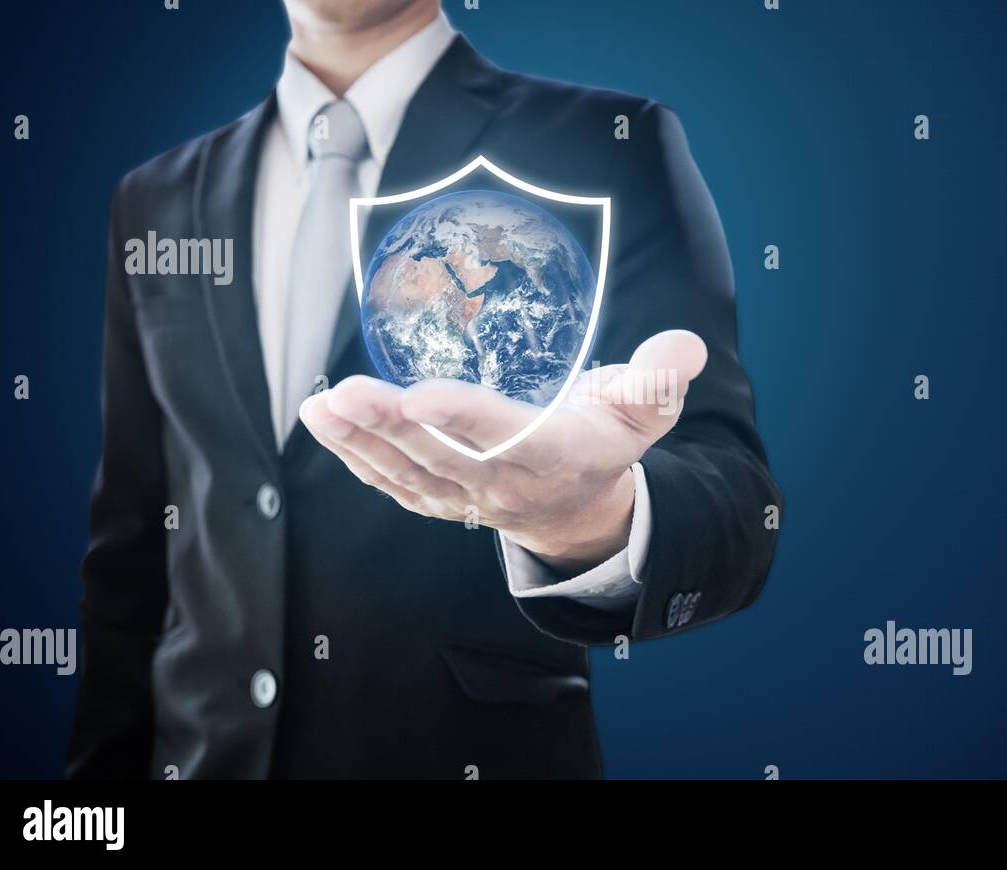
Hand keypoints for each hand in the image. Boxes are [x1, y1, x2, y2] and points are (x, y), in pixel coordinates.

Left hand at [299, 330, 707, 573]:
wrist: (578, 512)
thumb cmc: (605, 443)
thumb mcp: (643, 414)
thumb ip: (659, 380)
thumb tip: (683, 347)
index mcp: (557, 455)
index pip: (510, 437)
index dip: (466, 418)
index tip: (422, 393)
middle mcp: (506, 483)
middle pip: (444, 459)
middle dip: (393, 428)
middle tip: (347, 392)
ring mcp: (468, 498)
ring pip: (409, 474)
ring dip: (362, 442)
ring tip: (323, 405)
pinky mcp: (440, 499)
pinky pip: (393, 484)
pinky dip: (357, 458)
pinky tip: (325, 423)